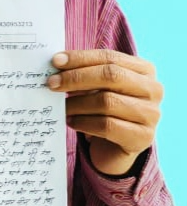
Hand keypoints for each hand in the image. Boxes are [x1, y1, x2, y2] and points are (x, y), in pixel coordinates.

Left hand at [47, 50, 161, 175]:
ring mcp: (151, 114)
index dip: (81, 58)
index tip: (55, 61)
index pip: (109, 57)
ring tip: (62, 107)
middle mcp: (153, 89)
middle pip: (111, 76)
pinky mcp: (142, 138)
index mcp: (144, 70)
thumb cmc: (103, 110)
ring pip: (107, 101)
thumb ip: (83, 73)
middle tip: (52, 83)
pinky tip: (71, 122)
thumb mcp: (96, 87)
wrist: (115, 148)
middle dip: (77, 78)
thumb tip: (56, 64)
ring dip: (77, 103)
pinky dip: (84, 122)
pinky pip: (107, 126)